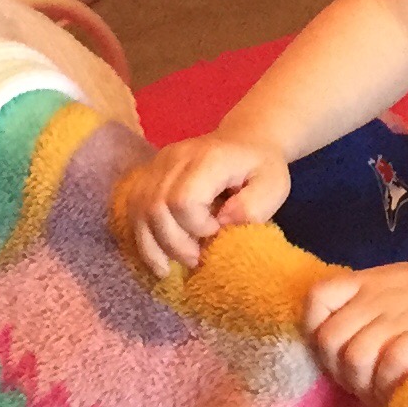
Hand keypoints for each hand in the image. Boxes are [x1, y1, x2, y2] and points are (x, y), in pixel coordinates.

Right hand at [117, 134, 290, 277]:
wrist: (244, 140)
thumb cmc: (261, 167)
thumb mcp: (274, 186)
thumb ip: (254, 206)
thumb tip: (222, 222)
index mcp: (209, 159)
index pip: (184, 199)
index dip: (196, 226)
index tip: (217, 232)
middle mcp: (176, 158)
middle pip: (156, 207)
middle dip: (174, 243)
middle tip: (196, 259)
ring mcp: (158, 164)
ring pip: (139, 209)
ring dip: (153, 246)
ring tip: (171, 267)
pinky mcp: (149, 174)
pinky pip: (133, 208)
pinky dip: (142, 238)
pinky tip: (157, 258)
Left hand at [304, 252, 407, 399]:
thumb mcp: (400, 285)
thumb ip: (370, 303)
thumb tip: (341, 343)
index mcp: (370, 280)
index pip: (317, 299)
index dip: (314, 332)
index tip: (334, 353)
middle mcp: (381, 296)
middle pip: (330, 339)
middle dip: (338, 371)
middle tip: (359, 384)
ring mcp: (405, 314)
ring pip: (356, 356)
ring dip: (363, 384)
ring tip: (378, 394)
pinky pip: (392, 363)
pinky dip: (389, 384)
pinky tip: (399, 391)